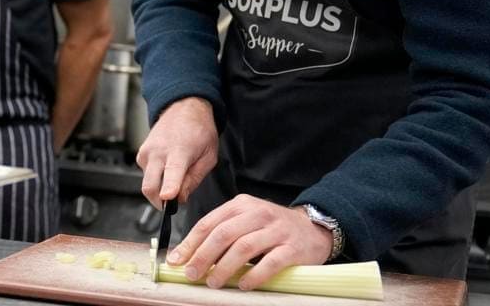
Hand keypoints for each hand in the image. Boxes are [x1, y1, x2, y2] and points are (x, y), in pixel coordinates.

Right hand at [136, 97, 217, 207]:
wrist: (183, 108)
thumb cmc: (199, 131)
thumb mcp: (209, 156)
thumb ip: (195, 179)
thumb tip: (181, 198)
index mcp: (179, 151)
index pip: (172, 173)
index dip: (169, 188)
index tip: (167, 199)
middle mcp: (158, 151)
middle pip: (150, 186)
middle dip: (159, 202)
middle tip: (173, 204)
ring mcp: (146, 152)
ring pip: (147, 182)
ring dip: (158, 189)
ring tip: (174, 177)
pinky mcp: (141, 154)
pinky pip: (145, 174)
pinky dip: (155, 178)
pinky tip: (167, 168)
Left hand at [168, 195, 333, 290]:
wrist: (313, 228)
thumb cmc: (271, 227)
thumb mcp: (245, 221)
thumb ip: (221, 233)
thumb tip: (190, 255)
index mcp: (241, 205)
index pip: (209, 223)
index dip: (190, 243)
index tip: (176, 260)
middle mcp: (258, 213)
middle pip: (223, 234)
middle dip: (203, 256)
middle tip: (192, 275)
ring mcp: (276, 230)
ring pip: (244, 247)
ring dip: (224, 267)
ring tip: (214, 282)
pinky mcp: (293, 248)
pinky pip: (270, 262)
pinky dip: (254, 275)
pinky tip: (244, 285)